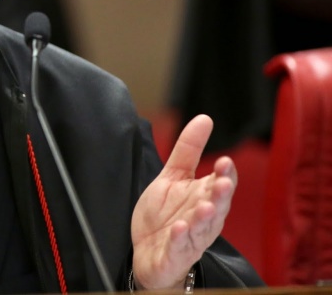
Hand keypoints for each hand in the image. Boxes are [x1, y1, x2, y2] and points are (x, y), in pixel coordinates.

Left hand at [130, 114, 236, 288]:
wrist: (149, 253)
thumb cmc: (166, 214)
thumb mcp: (172, 177)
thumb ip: (188, 150)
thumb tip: (205, 118)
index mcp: (204, 197)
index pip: (219, 184)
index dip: (224, 175)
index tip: (224, 161)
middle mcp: (203, 219)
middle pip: (217, 207)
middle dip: (220, 196)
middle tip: (223, 183)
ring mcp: (190, 239)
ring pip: (202, 229)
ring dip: (204, 218)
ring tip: (205, 206)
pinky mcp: (174, 255)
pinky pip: (179, 248)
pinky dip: (179, 239)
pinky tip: (179, 228)